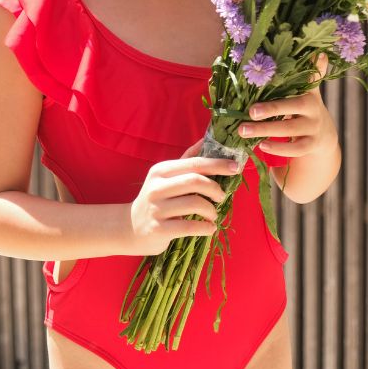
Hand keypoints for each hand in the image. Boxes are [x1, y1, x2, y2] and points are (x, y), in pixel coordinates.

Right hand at [124, 138, 238, 256]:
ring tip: (213, 214)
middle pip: (194, 181)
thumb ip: (186, 160)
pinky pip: (189, 227)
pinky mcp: (159, 229)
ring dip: (211, 210)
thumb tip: (205, 139)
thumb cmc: (157, 199)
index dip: (218, 164)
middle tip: (222, 196)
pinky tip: (210, 228)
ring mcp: (157, 208)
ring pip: (194, 204)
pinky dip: (205, 227)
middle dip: (215, 188)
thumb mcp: (166, 177)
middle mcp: (156, 187)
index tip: (236, 167)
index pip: (194, 163)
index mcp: (161, 170)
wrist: (131, 227)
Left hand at [237, 52, 338, 157]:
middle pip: (293, 106)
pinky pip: (295, 148)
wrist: (323, 137)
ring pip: (291, 129)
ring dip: (266, 130)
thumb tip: (317, 51)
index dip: (308, 72)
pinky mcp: (311, 145)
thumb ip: (308, 74)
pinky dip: (278, 149)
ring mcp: (314, 128)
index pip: (307, 81)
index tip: (296, 64)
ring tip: (244, 131)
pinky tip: (261, 146)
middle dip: (271, 109)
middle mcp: (314, 109)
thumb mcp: (307, 92)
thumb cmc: (305, 109)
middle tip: (250, 111)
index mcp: (310, 93)